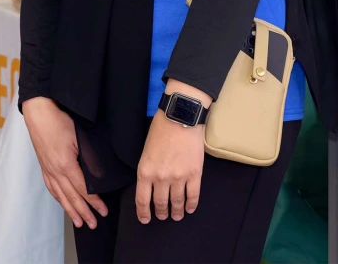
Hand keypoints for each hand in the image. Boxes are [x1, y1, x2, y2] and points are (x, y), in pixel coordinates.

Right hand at [22, 97, 106, 228]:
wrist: (38, 113)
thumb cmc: (59, 122)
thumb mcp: (79, 139)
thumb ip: (89, 160)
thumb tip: (98, 176)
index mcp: (66, 166)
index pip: (83, 190)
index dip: (94, 202)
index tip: (103, 211)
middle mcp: (55, 171)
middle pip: (71, 197)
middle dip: (83, 212)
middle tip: (93, 225)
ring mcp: (48, 169)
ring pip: (60, 195)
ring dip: (70, 210)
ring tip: (78, 222)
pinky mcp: (43, 166)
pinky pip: (51, 187)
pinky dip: (58, 198)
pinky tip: (62, 202)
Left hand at [134, 81, 210, 223]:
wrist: (179, 118)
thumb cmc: (160, 130)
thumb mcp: (145, 151)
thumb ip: (147, 169)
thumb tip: (149, 185)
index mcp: (145, 171)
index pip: (142, 199)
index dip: (143, 212)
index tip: (145, 219)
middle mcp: (161, 178)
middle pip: (160, 203)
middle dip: (161, 213)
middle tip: (162, 217)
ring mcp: (179, 178)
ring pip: (177, 202)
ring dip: (176, 212)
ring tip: (177, 216)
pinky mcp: (194, 174)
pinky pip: (193, 196)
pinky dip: (191, 205)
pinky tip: (190, 209)